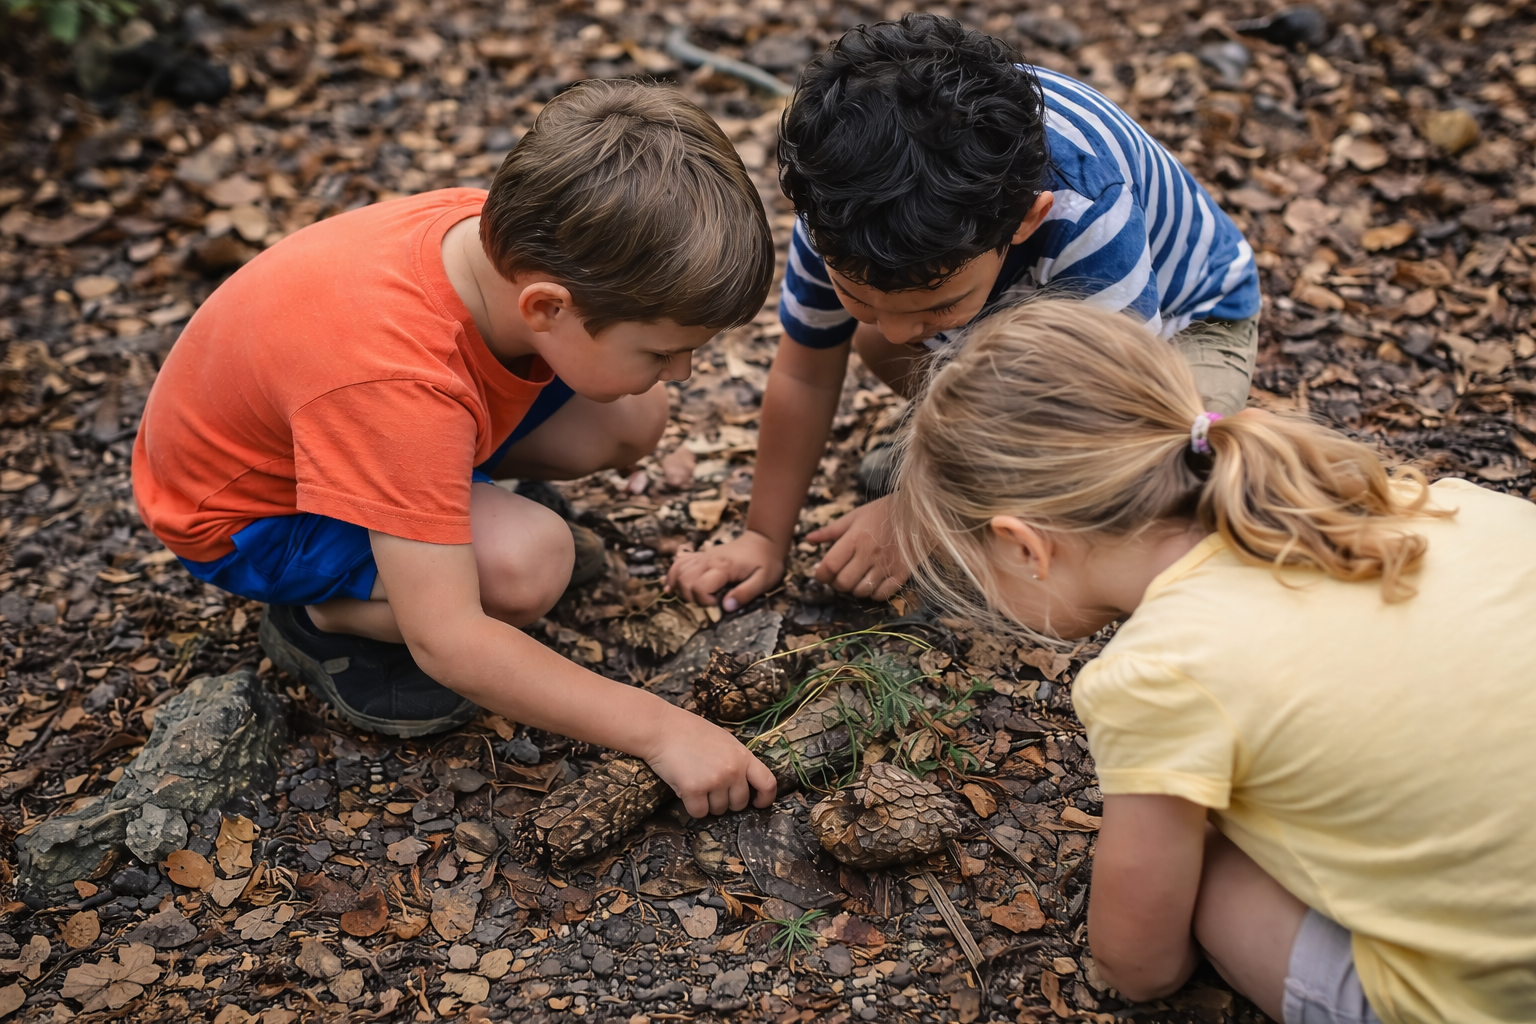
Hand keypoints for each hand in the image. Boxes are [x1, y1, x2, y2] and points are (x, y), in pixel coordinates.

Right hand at [642, 710, 777, 817]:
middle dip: (727, 801)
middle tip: (711, 788)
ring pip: (718, 810)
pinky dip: (692, 807)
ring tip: (696, 782)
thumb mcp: (724, 740)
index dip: (765, 798)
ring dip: (708, 803)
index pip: (768, 783)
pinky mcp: (694, 790)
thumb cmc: (691, 732)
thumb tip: (746, 783)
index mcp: (743, 756)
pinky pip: (699, 813)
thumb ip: (737, 760)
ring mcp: (714, 780)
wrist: (662, 728)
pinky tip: (686, 790)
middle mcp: (733, 770)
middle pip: (739, 803)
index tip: (757, 803)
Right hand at [665, 529, 784, 611]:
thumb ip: (745, 594)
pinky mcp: (701, 556)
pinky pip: (678, 564)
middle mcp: (708, 560)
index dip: (705, 601)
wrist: (764, 540)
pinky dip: (673, 576)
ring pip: (677, 572)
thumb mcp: (764, 581)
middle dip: (691, 597)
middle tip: (709, 601)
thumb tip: (726, 607)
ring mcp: (702, 556)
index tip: (718, 603)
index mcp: (723, 567)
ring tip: (696, 596)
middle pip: (684, 581)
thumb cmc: (766, 562)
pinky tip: (674, 587)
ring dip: (681, 588)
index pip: (699, 587)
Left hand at [807, 495, 909, 599]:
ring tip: (857, 579)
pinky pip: (882, 594)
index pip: (829, 566)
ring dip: (855, 589)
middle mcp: (868, 554)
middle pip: (843, 583)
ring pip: (861, 591)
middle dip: (837, 583)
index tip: (822, 573)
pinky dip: (874, 594)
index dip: (821, 575)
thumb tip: (808, 539)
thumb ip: (831, 531)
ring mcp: (886, 565)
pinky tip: (873, 584)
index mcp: (854, 538)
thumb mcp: (855, 516)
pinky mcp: (902, 573)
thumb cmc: (883, 511)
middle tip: (840, 576)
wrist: (918, 511)